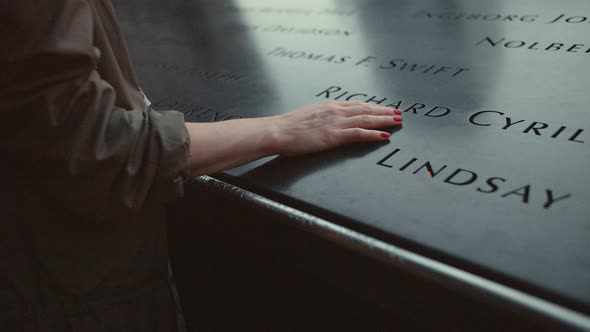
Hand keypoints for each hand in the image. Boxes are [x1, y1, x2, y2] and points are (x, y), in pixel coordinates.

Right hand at [270, 100, 402, 155]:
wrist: (278, 131)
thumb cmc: (288, 127)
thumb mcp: (308, 116)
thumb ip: (321, 117)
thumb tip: (327, 121)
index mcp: (329, 106)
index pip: (356, 105)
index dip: (373, 106)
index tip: (385, 108)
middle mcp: (335, 111)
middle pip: (365, 109)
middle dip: (384, 111)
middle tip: (399, 113)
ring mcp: (336, 122)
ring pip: (366, 119)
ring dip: (384, 120)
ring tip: (397, 121)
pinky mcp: (334, 135)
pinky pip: (359, 133)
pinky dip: (373, 134)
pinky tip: (384, 136)